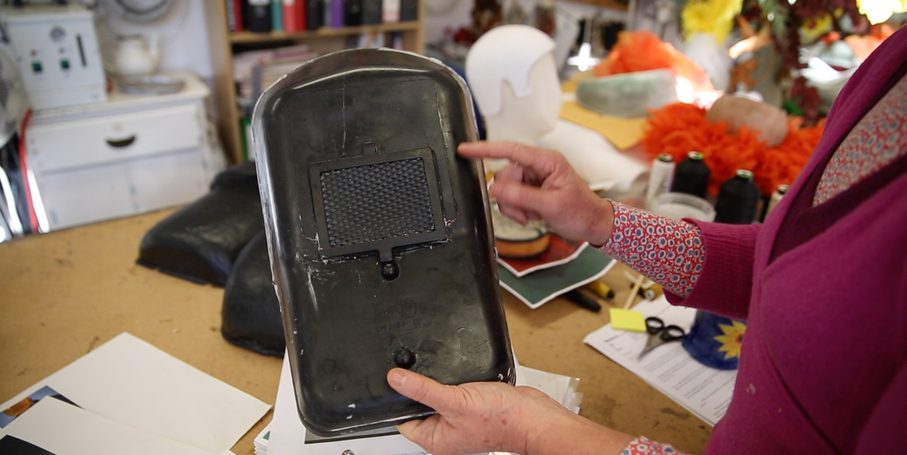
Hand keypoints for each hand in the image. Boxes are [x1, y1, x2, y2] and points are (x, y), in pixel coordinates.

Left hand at [387, 368, 633, 454]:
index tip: (391, 379)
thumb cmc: (500, 420)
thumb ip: (422, 389)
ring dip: (439, 380)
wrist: (533, 415)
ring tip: (441, 370)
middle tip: (415, 367)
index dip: (396, 399)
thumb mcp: (454, 401)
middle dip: (419, 386)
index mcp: (435, 438)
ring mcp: (460, 416)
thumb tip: (395, 379)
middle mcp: (446, 430)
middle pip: (419, 404)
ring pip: (438, 393)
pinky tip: (458, 371)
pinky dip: (455, 377)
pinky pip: (456, 387)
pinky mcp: (473, 403)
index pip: (402, 419)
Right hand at [458, 141, 613, 245]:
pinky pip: (510, 198)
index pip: (509, 150)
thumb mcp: (551, 205)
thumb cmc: (581, 211)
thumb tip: (495, 189)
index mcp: (546, 161)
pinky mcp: (530, 190)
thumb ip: (521, 196)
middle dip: (510, 197)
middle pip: (504, 175)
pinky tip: (531, 215)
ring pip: (505, 189)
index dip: (484, 149)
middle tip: (526, 212)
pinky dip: (516, 210)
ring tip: (532, 215)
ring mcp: (533, 179)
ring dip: (514, 206)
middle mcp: (537, 166)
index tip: (464, 149)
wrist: (593, 224)